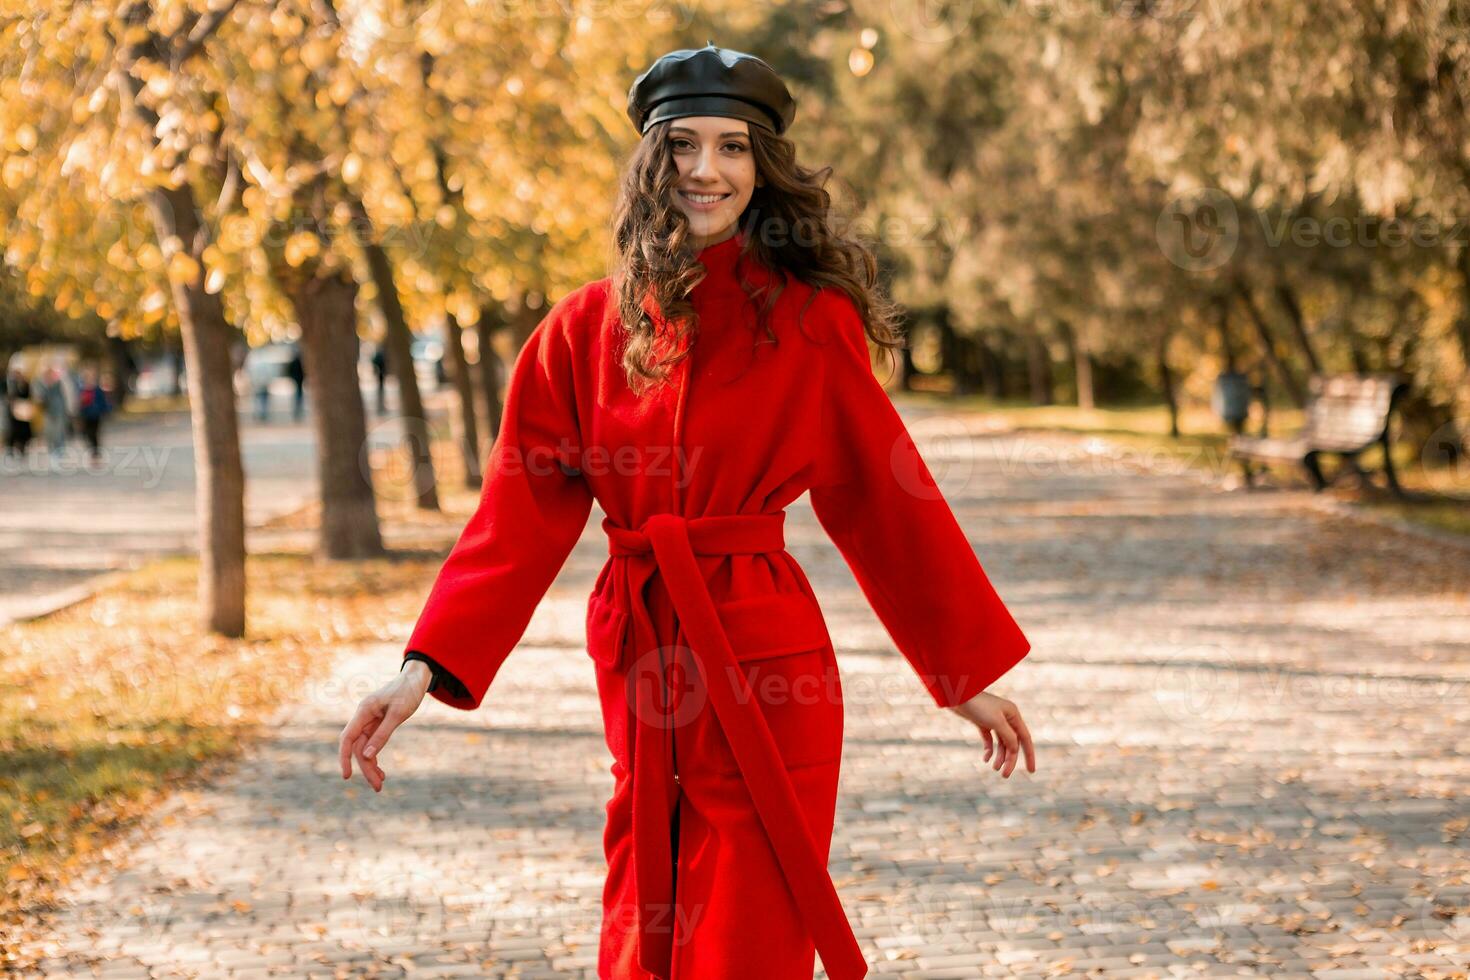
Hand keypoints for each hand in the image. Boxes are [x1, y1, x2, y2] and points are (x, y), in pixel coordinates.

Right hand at [338, 661, 431, 791]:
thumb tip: (367, 755)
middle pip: (357, 747)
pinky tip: (381, 771)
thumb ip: (383, 734)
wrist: (415, 679)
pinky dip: (375, 757)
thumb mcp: (398, 713)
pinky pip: (371, 744)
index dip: (344, 757)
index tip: (347, 776)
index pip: (347, 738)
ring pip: (364, 748)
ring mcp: (369, 721)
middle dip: (365, 768)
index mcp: (364, 711)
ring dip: (370, 766)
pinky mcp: (376, 724)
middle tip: (378, 787)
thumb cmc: (408, 692)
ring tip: (380, 784)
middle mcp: (363, 717)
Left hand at [948, 690, 1035, 777]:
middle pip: (1012, 743)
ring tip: (995, 768)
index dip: (1029, 755)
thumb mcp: (996, 722)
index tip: (1032, 772)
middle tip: (1005, 775)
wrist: (956, 695)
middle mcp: (1006, 717)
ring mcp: (994, 720)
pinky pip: (989, 739)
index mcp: (1014, 714)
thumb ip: (1009, 737)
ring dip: (999, 756)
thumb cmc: (978, 706)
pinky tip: (986, 759)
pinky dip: (989, 749)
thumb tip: (1015, 749)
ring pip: (1001, 743)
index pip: (1025, 739)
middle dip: (1010, 759)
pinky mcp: (982, 722)